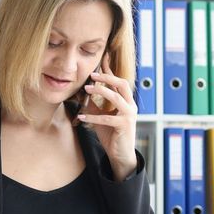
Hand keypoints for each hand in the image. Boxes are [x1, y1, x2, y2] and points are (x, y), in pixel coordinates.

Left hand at [77, 57, 138, 180]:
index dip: (110, 71)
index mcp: (127, 101)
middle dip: (107, 77)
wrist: (120, 154)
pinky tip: (82, 117)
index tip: (102, 59)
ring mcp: (130, 115)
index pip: (119, 82)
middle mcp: (131, 106)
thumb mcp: (100, 116)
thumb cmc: (111, 134)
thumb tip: (82, 92)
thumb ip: (95, 105)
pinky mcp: (125, 126)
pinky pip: (108, 118)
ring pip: (116, 98)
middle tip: (92, 75)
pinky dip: (93, 117)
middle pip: (122, 84)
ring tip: (87, 89)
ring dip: (101, 92)